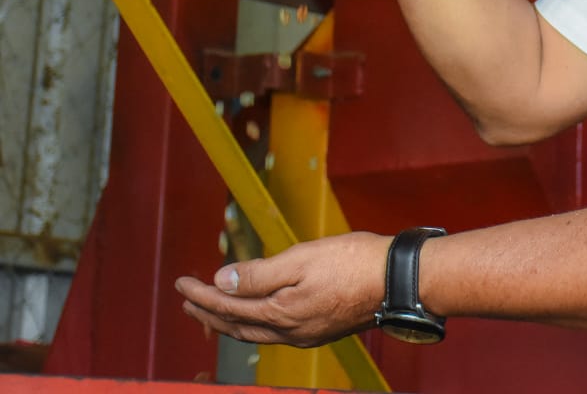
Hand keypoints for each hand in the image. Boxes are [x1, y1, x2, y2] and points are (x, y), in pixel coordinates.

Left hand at [176, 232, 388, 347]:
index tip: (181, 282)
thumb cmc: (355, 262)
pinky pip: (275, 333)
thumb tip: (221, 281)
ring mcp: (307, 335)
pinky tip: (257, 314)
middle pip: (237, 327)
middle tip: (187, 301)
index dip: (201, 294)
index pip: (228, 306)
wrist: (399, 280)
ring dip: (229, 322)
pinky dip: (254, 324)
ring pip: (255, 333)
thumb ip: (259, 273)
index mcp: (281, 313)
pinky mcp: (321, 331)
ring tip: (213, 311)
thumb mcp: (302, 258)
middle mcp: (290, 332)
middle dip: (208, 314)